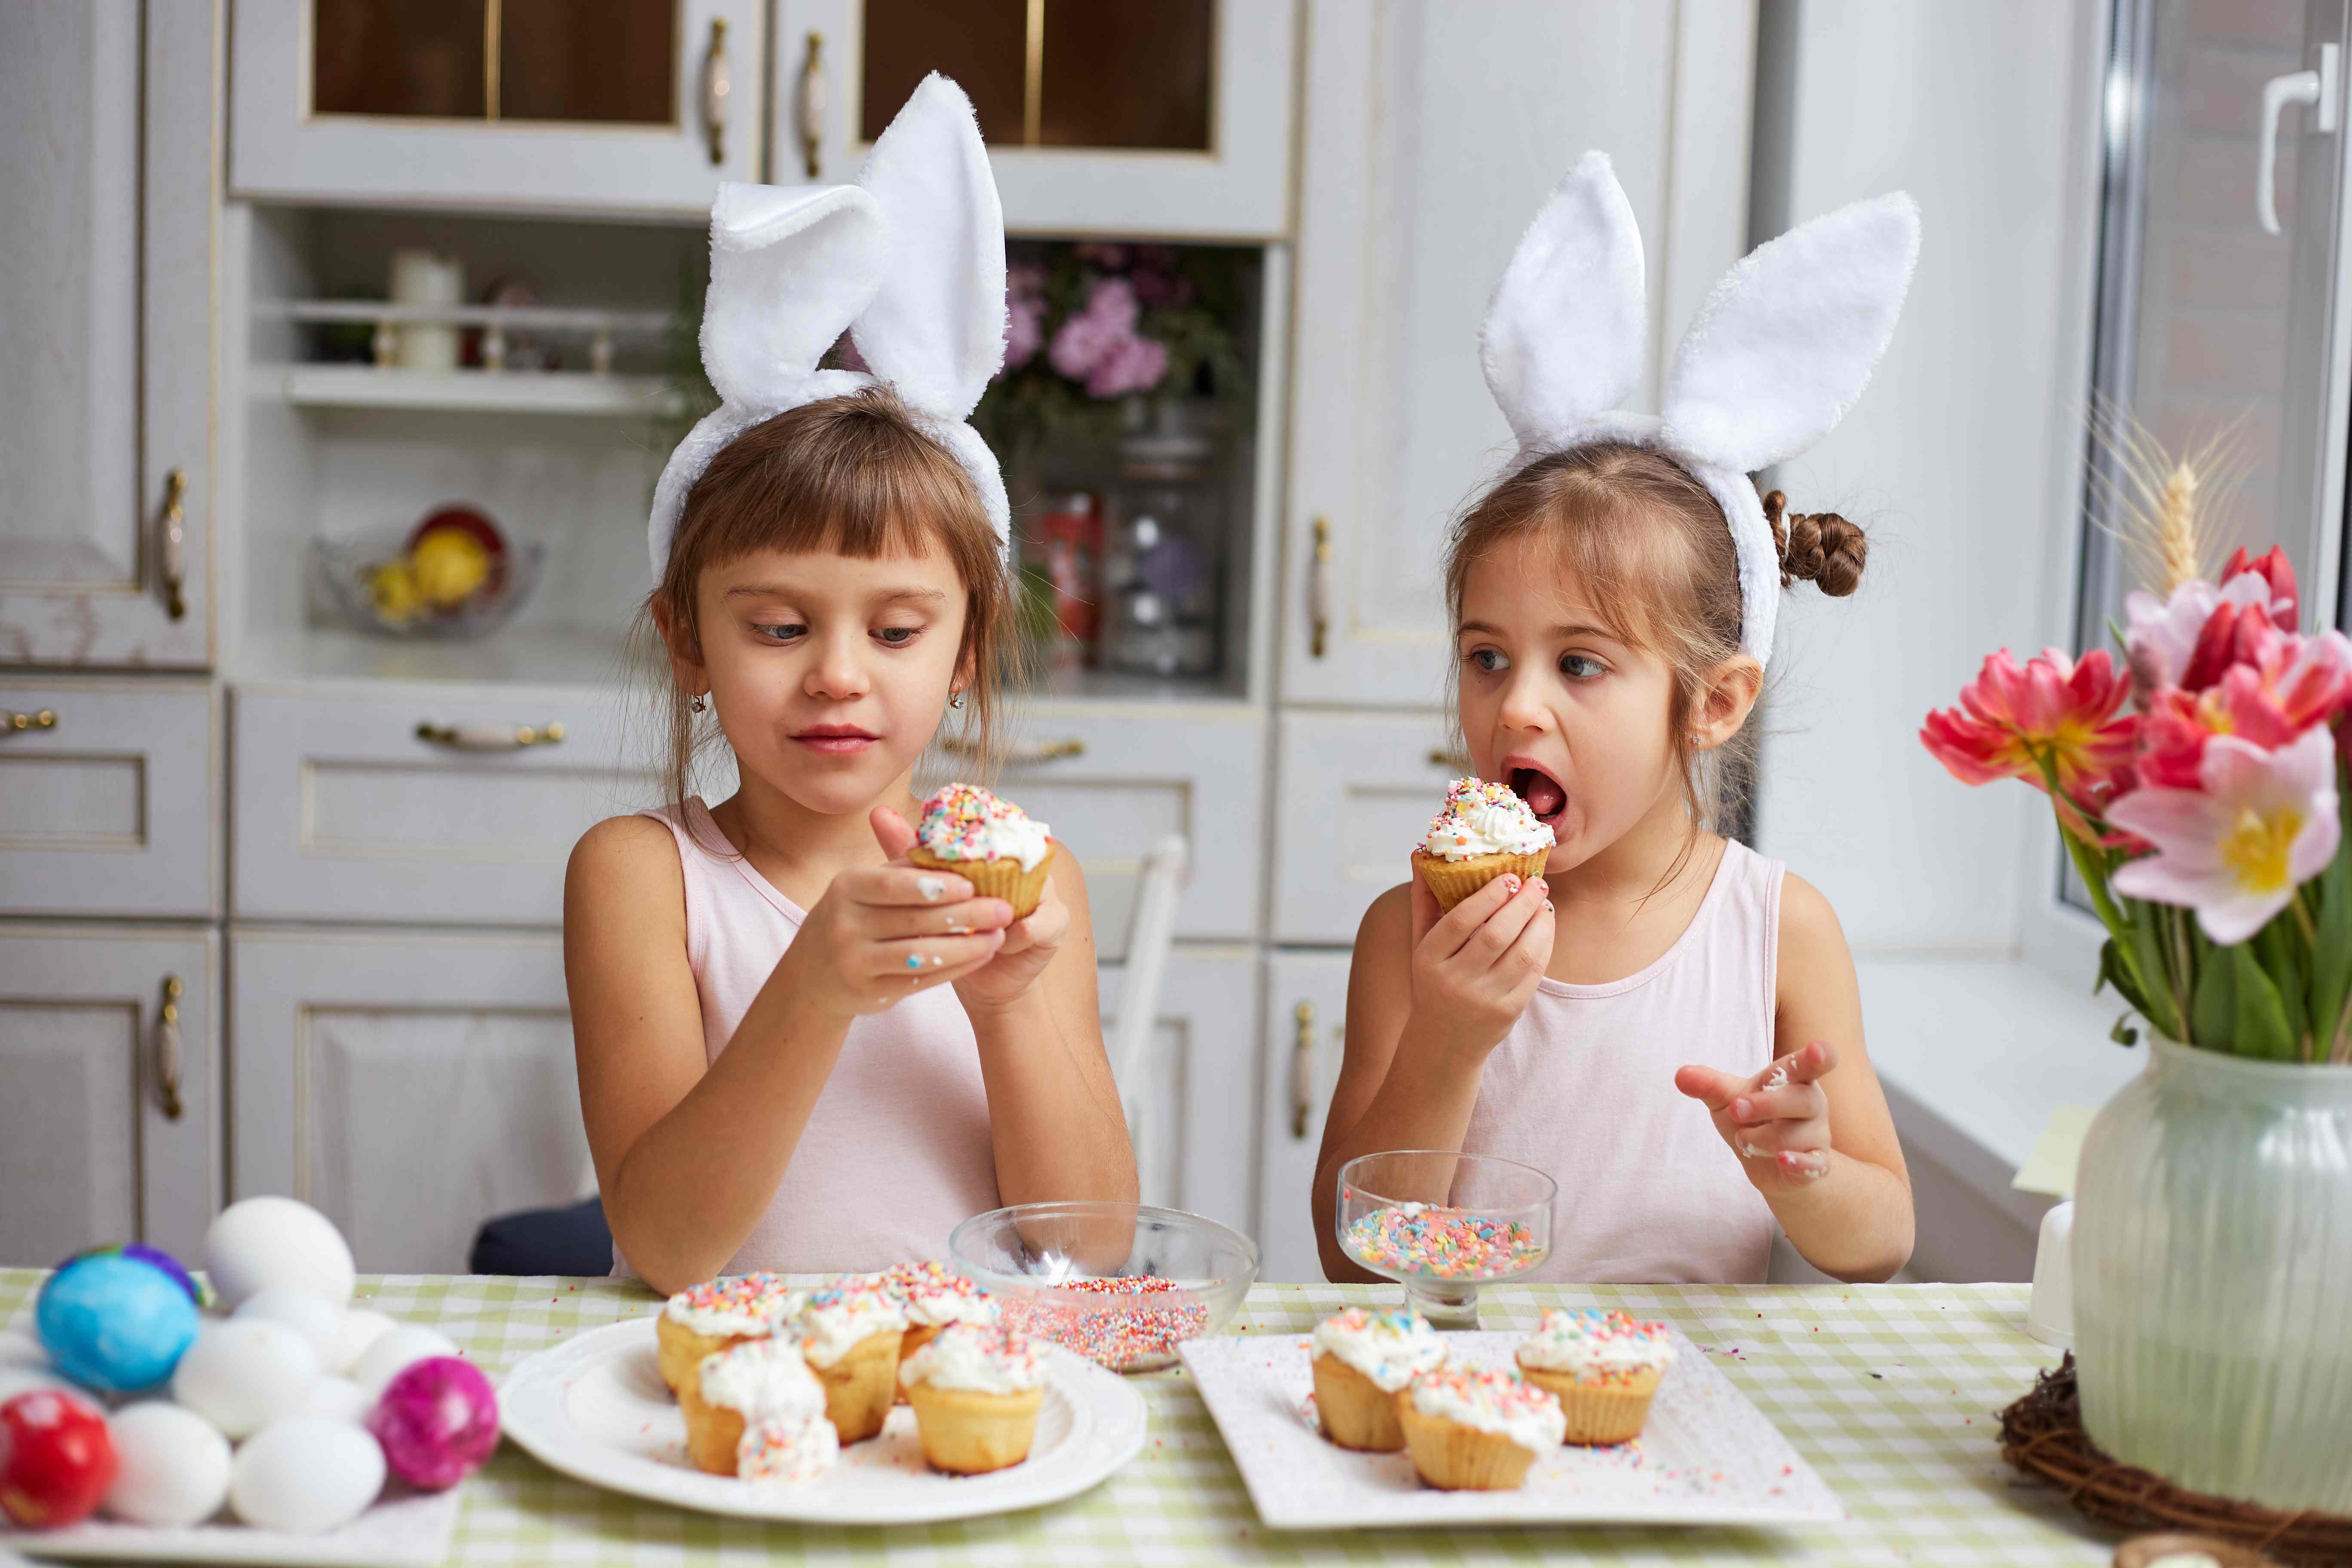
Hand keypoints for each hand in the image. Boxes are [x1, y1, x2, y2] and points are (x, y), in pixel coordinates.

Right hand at [781, 806, 1014, 1017]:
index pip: (892, 884)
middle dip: (966, 914)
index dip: (934, 885)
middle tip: (1004, 909)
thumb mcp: (864, 888)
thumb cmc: (853, 918)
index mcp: (846, 888)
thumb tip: (954, 847)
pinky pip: (921, 980)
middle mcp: (845, 925)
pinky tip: (979, 956)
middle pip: (914, 919)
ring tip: (999, 936)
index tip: (972, 883)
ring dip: (966, 946)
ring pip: (920, 954)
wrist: (814, 976)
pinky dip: (955, 968)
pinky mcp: (869, 993)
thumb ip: (904, 868)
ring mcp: (855, 963)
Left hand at [867, 808, 1067, 1016]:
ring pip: (1024, 888)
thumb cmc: (951, 931)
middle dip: (976, 875)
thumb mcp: (927, 892)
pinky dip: (1012, 936)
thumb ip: (908, 852)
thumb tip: (878, 813)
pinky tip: (994, 946)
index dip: (959, 840)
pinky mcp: (1056, 921)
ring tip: (968, 926)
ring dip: (994, 909)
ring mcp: (1047, 889)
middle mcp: (1027, 860)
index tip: (931, 856)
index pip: (984, 829)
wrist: (981, 980)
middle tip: (947, 893)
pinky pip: (1036, 924)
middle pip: (1008, 855)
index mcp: (998, 847)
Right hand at [1404, 868, 1553, 1058]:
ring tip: (1545, 904)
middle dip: (1522, 904)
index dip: (1488, 895)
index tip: (1509, 876)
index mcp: (1429, 959)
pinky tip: (1545, 929)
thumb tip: (1421, 855)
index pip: (1460, 920)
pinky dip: (1544, 947)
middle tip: (1538, 883)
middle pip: (1496, 934)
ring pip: (1522, 954)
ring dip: (1540, 924)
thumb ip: (1424, 901)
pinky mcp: (1507, 1013)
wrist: (1442, 1043)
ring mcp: (1483, 999)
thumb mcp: (1420, 945)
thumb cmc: (1433, 982)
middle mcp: (1454, 981)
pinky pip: (1534, 974)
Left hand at [1674, 1040, 1837, 1188]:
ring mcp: (1817, 1134)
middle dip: (1765, 1105)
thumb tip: (1680, 1075)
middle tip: (1735, 1110)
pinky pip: (1815, 1164)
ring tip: (1743, 1140)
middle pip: (1801, 1099)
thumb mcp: (1728, 1099)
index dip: (1816, 1057)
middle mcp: (1812, 1103)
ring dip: (1761, 1140)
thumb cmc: (1752, 1119)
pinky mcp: (1816, 1164)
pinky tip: (1784, 1160)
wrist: (1769, 1164)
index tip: (1817, 1049)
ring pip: (1795, 1136)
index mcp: (1795, 1078)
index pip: (1809, 1064)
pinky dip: (1799, 1164)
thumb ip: (1708, 1085)